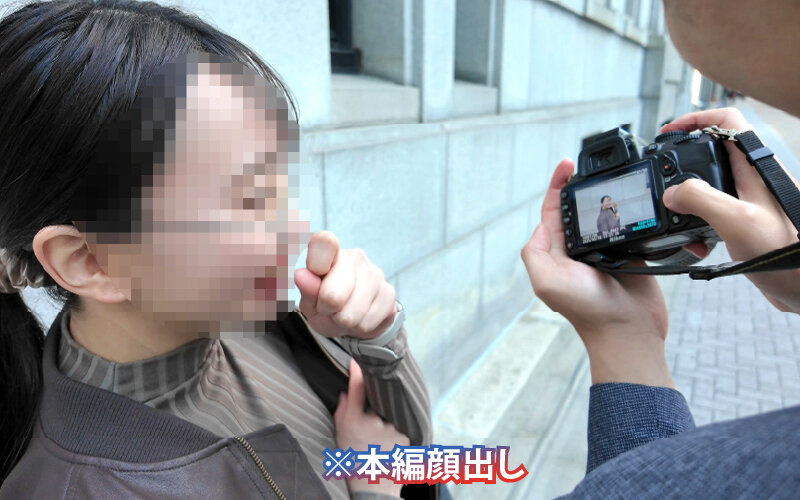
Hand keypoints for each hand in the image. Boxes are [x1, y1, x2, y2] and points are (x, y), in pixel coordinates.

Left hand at [294, 231, 396, 338]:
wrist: (355, 318)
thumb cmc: (327, 305)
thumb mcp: (310, 301)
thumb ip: (307, 289)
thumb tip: (301, 275)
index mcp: (330, 252)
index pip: (323, 243)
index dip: (317, 259)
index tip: (315, 272)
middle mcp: (355, 257)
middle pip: (332, 296)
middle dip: (328, 311)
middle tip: (329, 308)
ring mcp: (375, 274)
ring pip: (351, 315)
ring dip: (344, 322)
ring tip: (345, 314)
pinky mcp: (389, 293)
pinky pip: (367, 323)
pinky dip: (359, 328)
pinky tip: (361, 317)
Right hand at [334, 360, 407, 496]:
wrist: (374, 485)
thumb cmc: (354, 460)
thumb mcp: (341, 435)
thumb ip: (342, 411)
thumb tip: (347, 391)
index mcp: (354, 421)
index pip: (357, 388)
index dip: (357, 372)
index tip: (356, 360)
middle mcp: (374, 422)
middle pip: (377, 397)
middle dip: (376, 397)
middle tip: (372, 411)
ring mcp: (392, 428)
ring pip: (390, 410)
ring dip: (388, 415)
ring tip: (381, 433)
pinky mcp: (406, 436)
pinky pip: (401, 422)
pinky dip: (397, 426)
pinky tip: (390, 439)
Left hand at [521, 159, 671, 386]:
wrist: (629, 331)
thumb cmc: (587, 311)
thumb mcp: (546, 282)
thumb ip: (535, 252)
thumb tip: (542, 224)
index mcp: (555, 252)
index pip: (553, 211)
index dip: (557, 186)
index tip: (567, 164)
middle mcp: (577, 251)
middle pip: (578, 209)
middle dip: (582, 186)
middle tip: (593, 167)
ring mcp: (604, 251)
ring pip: (604, 214)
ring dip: (607, 196)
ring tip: (614, 178)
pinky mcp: (629, 254)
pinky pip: (629, 226)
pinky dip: (631, 212)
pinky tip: (636, 200)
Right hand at [661, 107, 799, 312]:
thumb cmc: (786, 252)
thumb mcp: (736, 220)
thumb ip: (700, 199)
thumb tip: (671, 192)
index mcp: (754, 166)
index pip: (726, 122)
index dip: (695, 119)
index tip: (668, 132)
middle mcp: (751, 178)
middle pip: (710, 152)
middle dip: (681, 163)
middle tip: (660, 173)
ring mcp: (747, 200)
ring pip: (707, 185)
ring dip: (686, 201)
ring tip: (673, 217)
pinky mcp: (742, 222)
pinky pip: (711, 214)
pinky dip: (696, 227)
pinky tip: (695, 245)